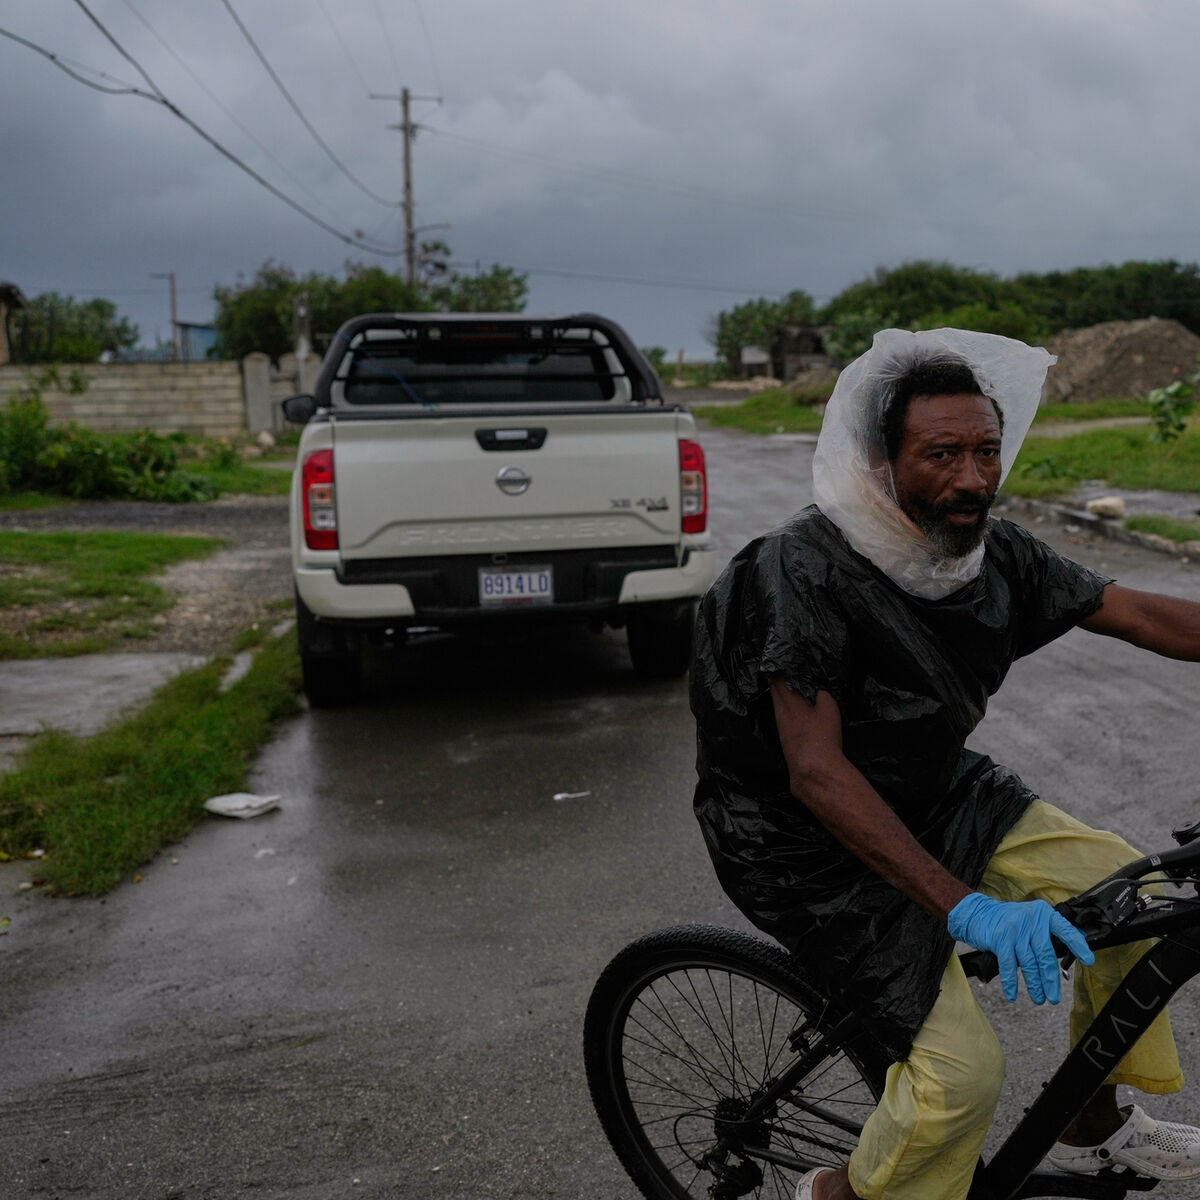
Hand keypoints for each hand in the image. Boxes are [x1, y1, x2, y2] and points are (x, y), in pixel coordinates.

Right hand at [947, 893, 1094, 1003]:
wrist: (977, 912)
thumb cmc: (1008, 920)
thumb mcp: (1031, 919)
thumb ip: (1048, 932)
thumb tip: (1074, 946)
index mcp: (1043, 914)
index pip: (1065, 930)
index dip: (1078, 946)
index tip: (1088, 961)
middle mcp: (1031, 921)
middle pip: (1046, 955)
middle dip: (1050, 980)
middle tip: (1054, 997)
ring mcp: (1015, 930)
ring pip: (1029, 963)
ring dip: (1034, 985)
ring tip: (1039, 999)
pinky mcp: (1000, 939)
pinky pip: (1009, 966)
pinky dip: (1011, 983)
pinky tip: (1013, 994)